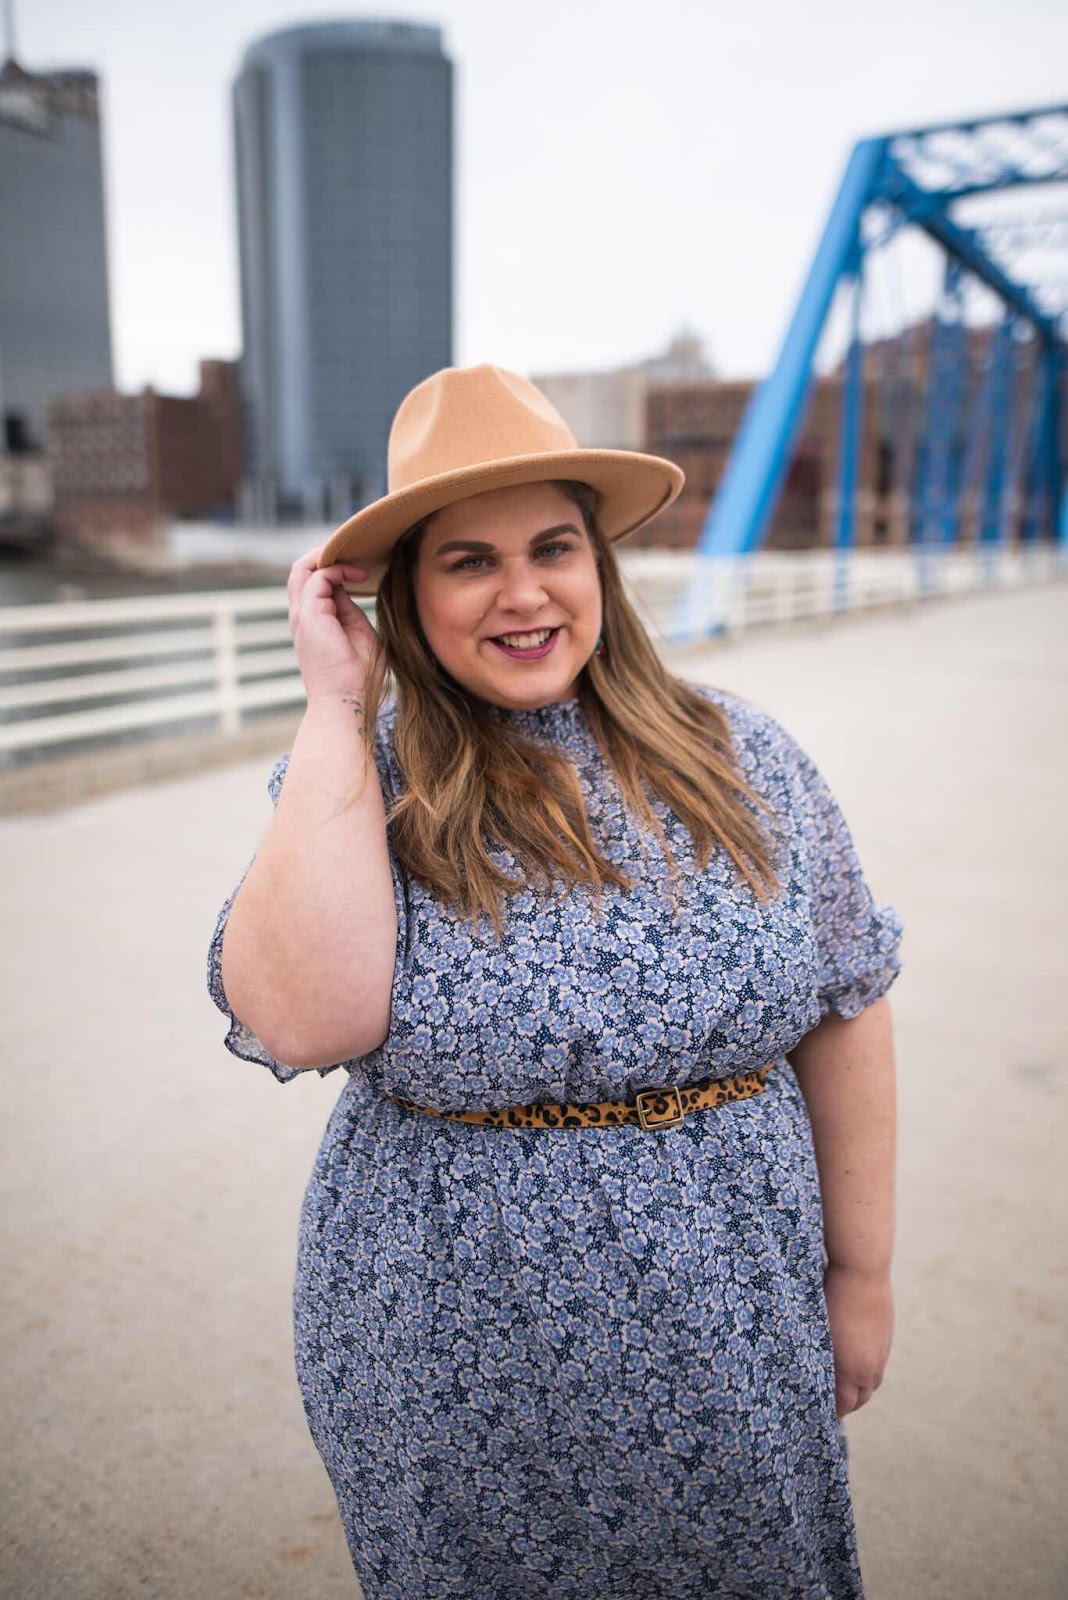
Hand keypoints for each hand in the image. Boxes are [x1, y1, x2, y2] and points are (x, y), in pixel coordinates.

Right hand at [287, 546, 382, 703]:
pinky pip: (318, 577)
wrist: (346, 702)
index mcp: (313, 622)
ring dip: (329, 556)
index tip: (362, 567)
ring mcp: (303, 616)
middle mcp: (302, 616)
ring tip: (356, 557)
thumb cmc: (357, 677)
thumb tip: (351, 587)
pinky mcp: (310, 616)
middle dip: (325, 555)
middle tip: (354, 552)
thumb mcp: (359, 634)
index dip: (334, 567)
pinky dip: (338, 569)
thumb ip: (352, 611)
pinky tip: (360, 576)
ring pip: (302, 569)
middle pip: (300, 571)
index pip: (313, 582)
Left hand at [822, 1264, 893, 1417]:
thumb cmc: (830, 1298)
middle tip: (830, 1402)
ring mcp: (881, 1352)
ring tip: (843, 1384)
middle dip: (848, 1404)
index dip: (832, 1411)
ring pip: (872, 1382)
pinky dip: (867, 1370)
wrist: (861, 1271)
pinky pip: (878, 1364)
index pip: (844, 1405)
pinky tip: (855, 1360)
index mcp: (851, 1370)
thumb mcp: (817, 1333)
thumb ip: (818, 1359)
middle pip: (861, 1398)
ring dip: (859, 1387)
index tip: (817, 1410)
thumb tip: (809, 1373)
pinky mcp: (886, 1337)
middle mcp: (870, 1366)